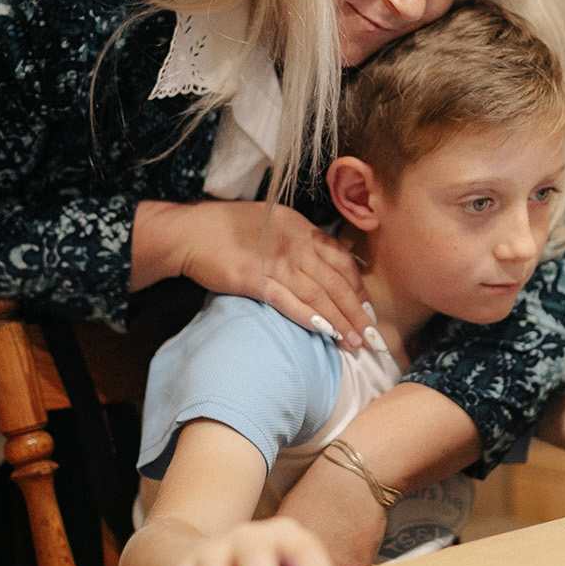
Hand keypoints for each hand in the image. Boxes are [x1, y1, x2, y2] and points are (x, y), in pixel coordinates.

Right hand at [132, 199, 370, 350]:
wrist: (192, 232)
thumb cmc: (229, 227)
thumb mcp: (274, 221)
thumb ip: (300, 239)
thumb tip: (322, 263)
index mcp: (302, 229)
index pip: (342, 260)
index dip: (358, 287)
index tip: (368, 308)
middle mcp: (295, 244)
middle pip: (336, 283)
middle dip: (357, 313)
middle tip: (372, 336)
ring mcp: (276, 262)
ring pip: (319, 296)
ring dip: (340, 322)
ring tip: (354, 343)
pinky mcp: (256, 281)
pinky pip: (290, 302)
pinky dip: (310, 318)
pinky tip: (326, 333)